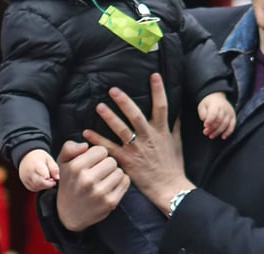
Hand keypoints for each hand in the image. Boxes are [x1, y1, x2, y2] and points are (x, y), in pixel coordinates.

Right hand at [19, 149, 58, 191]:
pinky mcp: (25, 182)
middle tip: (53, 180)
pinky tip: (42, 182)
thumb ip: (54, 168)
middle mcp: (29, 171)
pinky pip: (33, 188)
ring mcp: (26, 177)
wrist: (25, 157)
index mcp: (36, 163)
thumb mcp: (48, 159)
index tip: (48, 177)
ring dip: (44, 186)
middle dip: (48, 184)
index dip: (44, 173)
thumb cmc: (39, 158)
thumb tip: (57, 178)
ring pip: (37, 186)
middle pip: (39, 181)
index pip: (40, 169)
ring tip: (48, 180)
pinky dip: (40, 187)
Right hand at [54, 140, 129, 231]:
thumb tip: (85, 144)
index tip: (93, 162)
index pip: (101, 150)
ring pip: (119, 171)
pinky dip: (120, 182)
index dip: (98, 155)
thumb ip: (69, 148)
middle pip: (112, 160)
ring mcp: (100, 192)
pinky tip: (111, 186)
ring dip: (113, 174)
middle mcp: (87, 180)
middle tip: (99, 172)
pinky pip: (125, 182)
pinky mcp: (110, 202)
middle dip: (107, 164)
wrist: (69, 213)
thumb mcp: (62, 163)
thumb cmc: (69, 184)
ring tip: (104, 179)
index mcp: (75, 167)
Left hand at [84, 73, 192, 214]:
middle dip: (124, 102)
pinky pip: (110, 148)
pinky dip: (97, 140)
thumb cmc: (173, 165)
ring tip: (98, 106)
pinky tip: (86, 132)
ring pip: (122, 130)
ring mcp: (137, 149)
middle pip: (136, 115)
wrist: (170, 187)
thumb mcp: (176, 142)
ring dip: (109, 117)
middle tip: (113, 89)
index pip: (162, 106)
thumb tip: (176, 110)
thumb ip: (174, 125)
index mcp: (161, 131)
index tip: (154, 75)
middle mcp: (149, 137)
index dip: (158, 90)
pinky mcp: (126, 161)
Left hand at [199, 92, 235, 138]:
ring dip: (218, 132)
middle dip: (212, 128)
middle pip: (219, 120)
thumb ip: (203, 114)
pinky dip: (228, 132)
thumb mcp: (202, 106)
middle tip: (205, 133)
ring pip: (225, 124)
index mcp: (215, 104)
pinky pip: (232, 126)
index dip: (209, 120)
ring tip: (211, 136)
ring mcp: (230, 113)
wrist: (217, 97)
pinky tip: (223, 137)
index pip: (214, 113)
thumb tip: (205, 121)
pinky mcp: (233, 117)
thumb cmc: (208, 104)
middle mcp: (224, 108)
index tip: (205, 126)